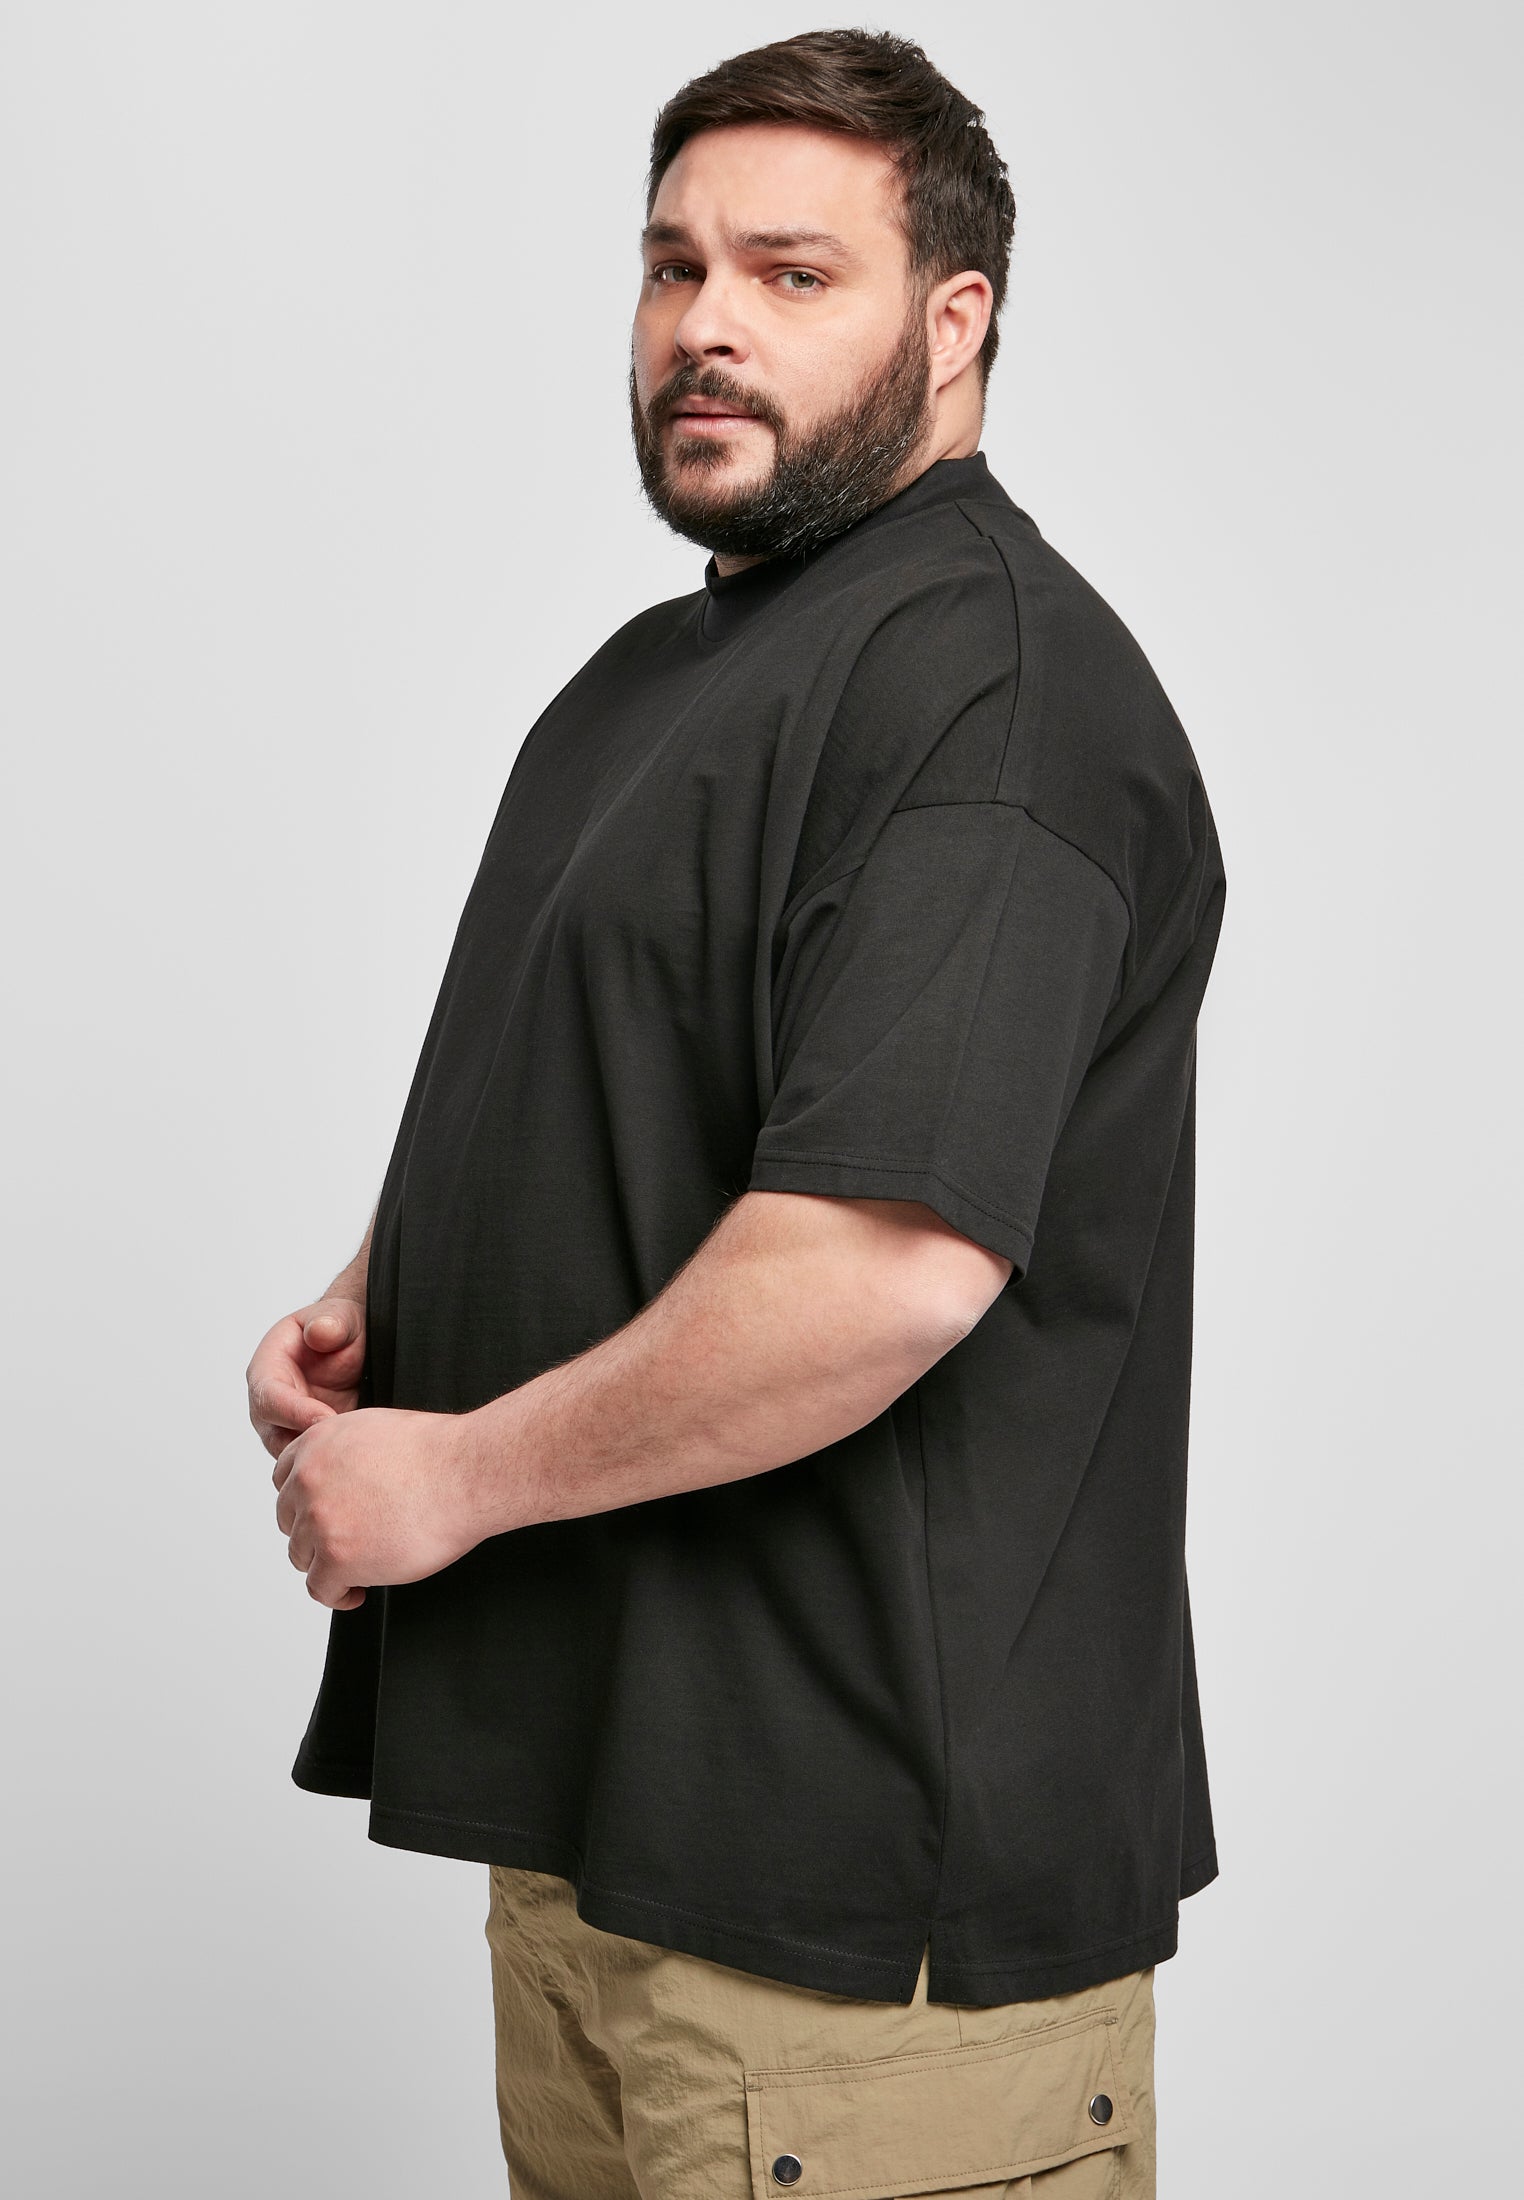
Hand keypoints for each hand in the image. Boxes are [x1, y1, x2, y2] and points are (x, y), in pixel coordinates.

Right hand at [247, 1295, 366, 1459]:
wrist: (357, 1345)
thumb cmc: (343, 1328)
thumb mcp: (342, 1317)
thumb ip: (330, 1322)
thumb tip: (318, 1332)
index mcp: (267, 1367)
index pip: (269, 1397)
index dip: (295, 1411)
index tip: (327, 1418)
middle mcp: (270, 1402)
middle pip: (274, 1435)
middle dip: (307, 1444)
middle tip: (343, 1446)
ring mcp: (286, 1426)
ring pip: (291, 1456)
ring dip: (318, 1458)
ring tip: (352, 1454)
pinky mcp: (306, 1442)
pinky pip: (311, 1462)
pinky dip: (330, 1464)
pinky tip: (356, 1459)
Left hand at [273, 1406, 485, 1611]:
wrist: (464, 1472)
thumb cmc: (436, 1452)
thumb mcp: (374, 1429)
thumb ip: (342, 1451)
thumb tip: (339, 1477)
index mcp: (315, 1444)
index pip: (285, 1481)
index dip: (305, 1502)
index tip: (325, 1517)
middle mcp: (308, 1480)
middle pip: (289, 1520)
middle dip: (314, 1534)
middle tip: (344, 1544)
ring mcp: (319, 1520)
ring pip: (301, 1556)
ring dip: (325, 1565)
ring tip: (356, 1569)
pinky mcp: (337, 1558)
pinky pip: (320, 1589)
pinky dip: (338, 1595)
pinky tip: (358, 1592)